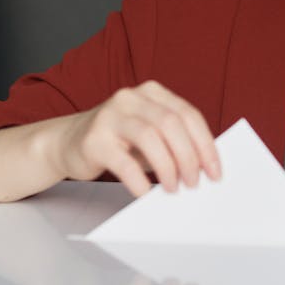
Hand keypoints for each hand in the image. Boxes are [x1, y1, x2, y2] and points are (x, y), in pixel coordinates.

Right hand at [56, 80, 221, 196]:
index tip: (215, 171)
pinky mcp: (93, 139)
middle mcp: (131, 97)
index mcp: (152, 93)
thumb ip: (174, 142)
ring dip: (167, 167)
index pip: (188, 114)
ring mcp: (110, 115)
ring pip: (150, 137)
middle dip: (188, 157)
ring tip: (172, 188)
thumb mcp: (150, 134)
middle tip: (193, 183)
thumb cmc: (119, 141)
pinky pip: (123, 161)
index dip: (205, 144)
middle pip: (171, 123)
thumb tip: (205, 167)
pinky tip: (144, 192)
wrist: (68, 142)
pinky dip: (138, 179)